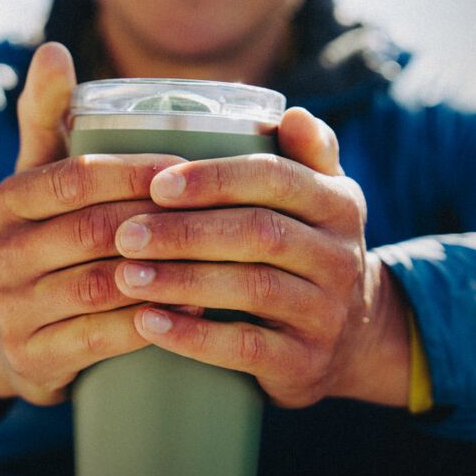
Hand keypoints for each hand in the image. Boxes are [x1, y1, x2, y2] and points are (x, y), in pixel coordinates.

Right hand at [0, 43, 183, 403]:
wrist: (10, 337)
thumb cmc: (45, 248)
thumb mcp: (37, 185)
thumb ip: (48, 123)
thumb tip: (54, 50)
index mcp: (9, 201)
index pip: (76, 179)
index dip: (136, 174)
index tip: (191, 171)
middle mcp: (4, 253)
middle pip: (94, 232)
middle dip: (161, 226)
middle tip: (222, 219)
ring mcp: (14, 310)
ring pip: (101, 287)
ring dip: (163, 275)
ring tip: (218, 264)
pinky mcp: (33, 358)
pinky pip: (98, 338)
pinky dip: (147, 326)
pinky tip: (187, 311)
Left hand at [113, 108, 409, 407]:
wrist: (351, 338)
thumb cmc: (309, 256)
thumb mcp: (320, 204)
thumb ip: (304, 158)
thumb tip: (287, 114)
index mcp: (338, 204)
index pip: (275, 178)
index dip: (214, 179)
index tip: (156, 185)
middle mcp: (341, 256)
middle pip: (258, 233)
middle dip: (186, 232)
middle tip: (125, 235)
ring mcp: (326, 314)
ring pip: (251, 289)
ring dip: (181, 281)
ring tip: (125, 276)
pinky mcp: (304, 362)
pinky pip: (244, 347)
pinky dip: (192, 336)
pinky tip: (147, 323)